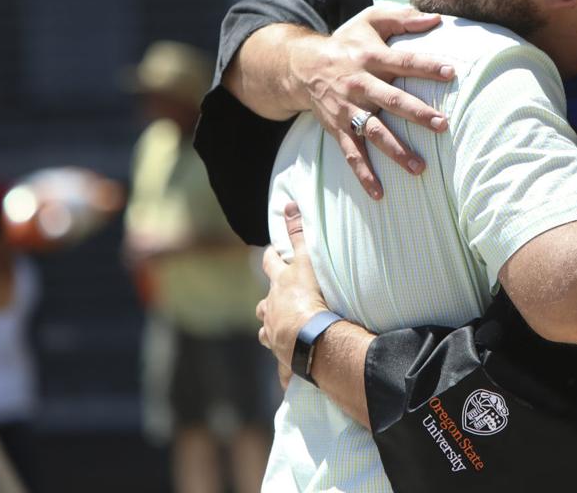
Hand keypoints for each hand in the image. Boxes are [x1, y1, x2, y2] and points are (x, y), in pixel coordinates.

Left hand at [257, 202, 332, 376]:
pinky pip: (283, 365)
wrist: (311, 340)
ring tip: (283, 329)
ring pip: (267, 330)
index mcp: (279, 287)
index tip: (270, 253)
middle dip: (269, 298)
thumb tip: (289, 203)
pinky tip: (290, 372)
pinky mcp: (283, 357)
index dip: (270, 258)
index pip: (270, 267)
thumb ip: (299, 233)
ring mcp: (275, 336)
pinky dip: (285, 365)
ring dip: (273, 328)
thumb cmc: (310, 299)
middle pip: (265, 302)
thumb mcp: (307, 261)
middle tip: (277, 296)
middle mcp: (272, 311)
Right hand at [290, 7, 454, 198]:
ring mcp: (348, 110)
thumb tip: (436, 18)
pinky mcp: (338, 129)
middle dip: (417, 114)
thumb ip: (402, 18)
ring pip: (374, 132)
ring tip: (419, 167)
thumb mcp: (369, 21)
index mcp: (371, 57)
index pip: (403, 62)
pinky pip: (351, 154)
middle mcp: (360, 85)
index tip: (451, 72)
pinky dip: (363, 175)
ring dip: (396, 151)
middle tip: (442, 125)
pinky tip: (379, 194)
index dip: (426, 66)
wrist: (302, 66)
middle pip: (392, 100)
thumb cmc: (346, 43)